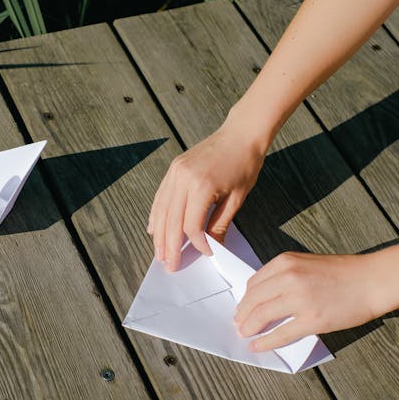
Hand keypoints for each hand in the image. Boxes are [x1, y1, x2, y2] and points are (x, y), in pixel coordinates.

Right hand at [148, 122, 264, 271]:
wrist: (241, 133)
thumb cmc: (244, 164)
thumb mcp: (237, 198)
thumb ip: (220, 223)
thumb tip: (212, 245)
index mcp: (201, 186)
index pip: (192, 225)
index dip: (197, 243)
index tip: (206, 253)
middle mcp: (183, 179)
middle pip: (171, 221)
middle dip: (170, 246)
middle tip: (169, 265)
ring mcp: (175, 172)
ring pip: (162, 210)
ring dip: (159, 234)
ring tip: (159, 253)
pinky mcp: (174, 168)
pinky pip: (161, 196)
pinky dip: (157, 214)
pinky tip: (154, 229)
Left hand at [234, 251, 388, 350]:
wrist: (373, 280)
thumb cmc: (344, 272)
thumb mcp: (307, 263)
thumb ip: (285, 275)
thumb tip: (265, 296)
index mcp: (286, 262)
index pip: (254, 283)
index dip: (245, 299)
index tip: (242, 308)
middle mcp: (289, 278)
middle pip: (253, 300)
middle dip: (242, 314)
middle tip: (239, 324)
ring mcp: (300, 299)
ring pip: (262, 316)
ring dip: (249, 327)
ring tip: (245, 334)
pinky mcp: (312, 319)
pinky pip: (280, 334)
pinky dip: (265, 342)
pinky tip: (258, 346)